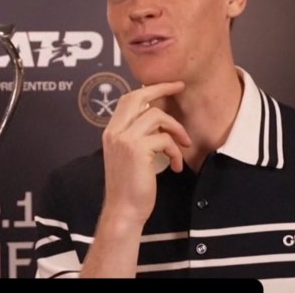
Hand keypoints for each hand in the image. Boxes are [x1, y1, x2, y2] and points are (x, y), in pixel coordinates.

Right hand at [100, 81, 191, 225]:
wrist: (124, 209)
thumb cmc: (130, 187)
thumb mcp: (129, 156)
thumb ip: (136, 136)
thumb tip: (158, 121)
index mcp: (111, 131)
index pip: (128, 99)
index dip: (149, 88)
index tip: (169, 85)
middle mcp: (114, 131)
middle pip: (138, 96)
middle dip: (162, 88)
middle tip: (180, 87)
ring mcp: (124, 139)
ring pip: (156, 116)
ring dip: (176, 129)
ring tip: (183, 146)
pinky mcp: (137, 149)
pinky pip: (164, 139)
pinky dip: (176, 152)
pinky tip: (176, 166)